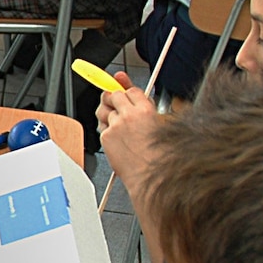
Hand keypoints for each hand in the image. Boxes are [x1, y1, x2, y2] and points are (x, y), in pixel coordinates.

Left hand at [95, 69, 163, 194]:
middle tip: (116, 108)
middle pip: (113, 95)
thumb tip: (130, 87)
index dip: (125, 92)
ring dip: (107, 113)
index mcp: (146, 110)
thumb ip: (144, 103)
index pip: (130, 90)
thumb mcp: (161, 123)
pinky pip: (101, 127)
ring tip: (116, 125)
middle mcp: (129, 115)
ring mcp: (116, 126)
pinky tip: (116, 139)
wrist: (151, 175)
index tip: (122, 92)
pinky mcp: (106, 137)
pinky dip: (106, 130)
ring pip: (103, 110)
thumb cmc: (159, 154)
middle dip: (113, 99)